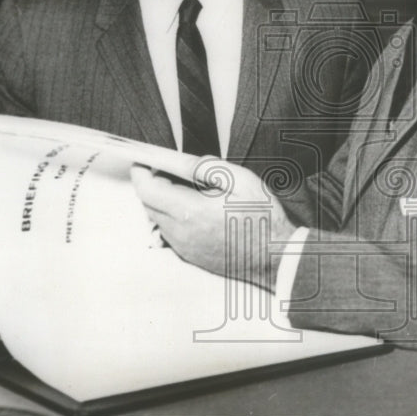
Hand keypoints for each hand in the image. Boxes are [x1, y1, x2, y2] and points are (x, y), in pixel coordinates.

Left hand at [130, 158, 297, 291]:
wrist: (275, 256)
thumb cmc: (262, 218)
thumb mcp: (240, 180)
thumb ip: (207, 166)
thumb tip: (182, 160)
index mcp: (191, 211)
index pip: (148, 190)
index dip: (141, 172)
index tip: (144, 160)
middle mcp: (182, 232)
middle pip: (148, 204)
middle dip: (152, 184)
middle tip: (169, 170)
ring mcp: (184, 247)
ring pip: (157, 219)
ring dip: (162, 201)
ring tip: (187, 189)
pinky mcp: (190, 256)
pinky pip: (169, 233)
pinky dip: (172, 217)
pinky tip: (195, 209)